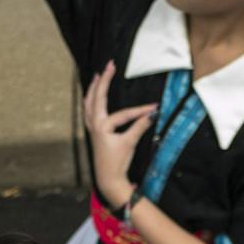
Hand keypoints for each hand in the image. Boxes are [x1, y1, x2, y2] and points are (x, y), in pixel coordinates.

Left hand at [83, 60, 152, 208]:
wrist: (108, 178)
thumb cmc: (116, 162)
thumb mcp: (129, 144)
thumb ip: (139, 127)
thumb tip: (152, 114)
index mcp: (102, 126)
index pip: (123, 114)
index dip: (140, 111)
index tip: (154, 108)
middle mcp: (94, 124)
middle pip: (97, 97)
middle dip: (104, 80)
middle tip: (110, 65)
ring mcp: (92, 127)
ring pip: (89, 103)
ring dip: (93, 88)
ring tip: (97, 75)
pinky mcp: (94, 131)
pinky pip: (88, 111)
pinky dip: (90, 100)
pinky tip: (93, 96)